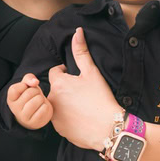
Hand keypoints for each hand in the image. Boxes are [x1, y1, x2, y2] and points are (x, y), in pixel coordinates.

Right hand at [7, 74, 53, 129]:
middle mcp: (15, 109)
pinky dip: (46, 106)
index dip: (24, 85)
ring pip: (37, 100)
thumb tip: (35, 82)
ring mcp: (24, 117)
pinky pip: (44, 109)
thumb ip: (29, 78)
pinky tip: (42, 109)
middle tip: (35, 96)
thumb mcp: (27, 85)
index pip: (15, 89)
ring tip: (39, 102)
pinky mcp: (34, 122)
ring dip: (41, 99)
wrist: (35, 116)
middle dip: (36, 91)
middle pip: (29, 92)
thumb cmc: (30, 98)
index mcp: (11, 99)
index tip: (26, 89)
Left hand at [47, 28, 120, 150]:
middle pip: (55, 89)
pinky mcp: (58, 129)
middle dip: (65, 88)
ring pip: (56, 104)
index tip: (75, 77)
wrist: (107, 128)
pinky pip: (60, 120)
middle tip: (81, 92)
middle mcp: (51, 99)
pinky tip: (80, 117)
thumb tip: (77, 31)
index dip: (65, 72)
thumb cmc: (100, 98)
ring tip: (81, 105)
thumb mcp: (92, 72)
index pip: (55, 72)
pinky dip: (67, 118)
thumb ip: (81, 51)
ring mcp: (53, 116)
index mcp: (58, 84)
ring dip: (64, 103)